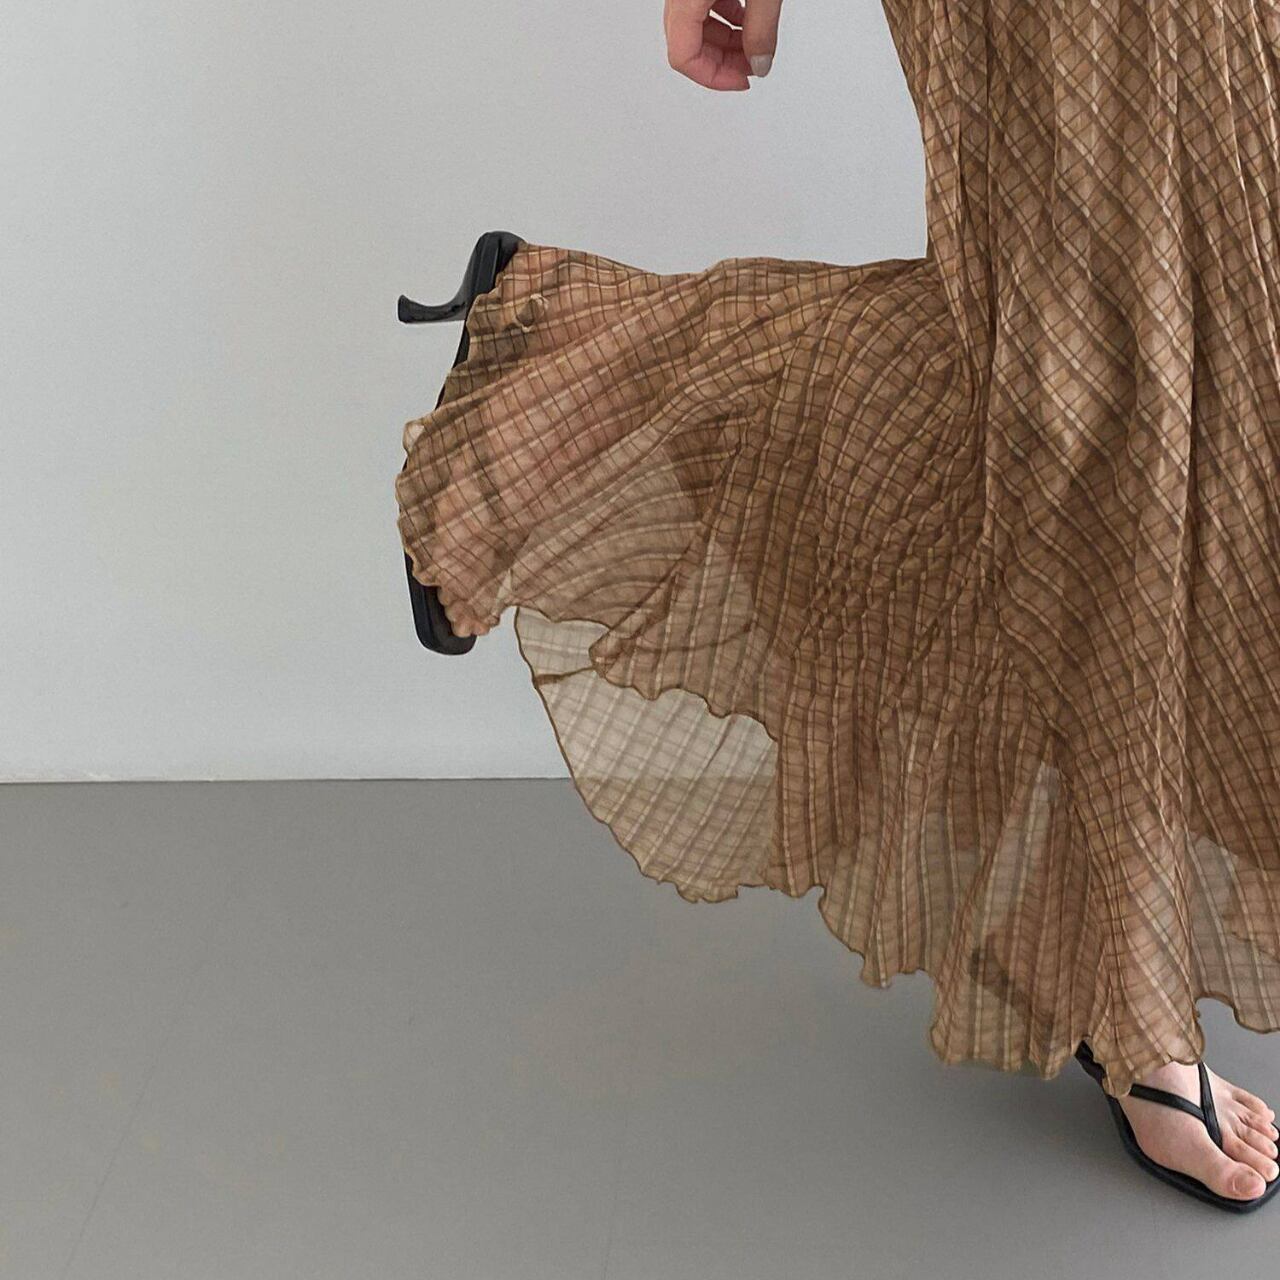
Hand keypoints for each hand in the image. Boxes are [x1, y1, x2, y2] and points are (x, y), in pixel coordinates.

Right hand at [664, 0, 782, 90]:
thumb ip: (762, 28)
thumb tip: (761, 63)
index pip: (684, 56)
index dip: (715, 77)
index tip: (742, 81)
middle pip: (687, 44)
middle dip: (723, 61)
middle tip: (752, 65)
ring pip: (694, 25)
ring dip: (725, 41)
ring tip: (753, 42)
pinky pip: (701, 4)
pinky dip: (724, 17)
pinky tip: (745, 18)